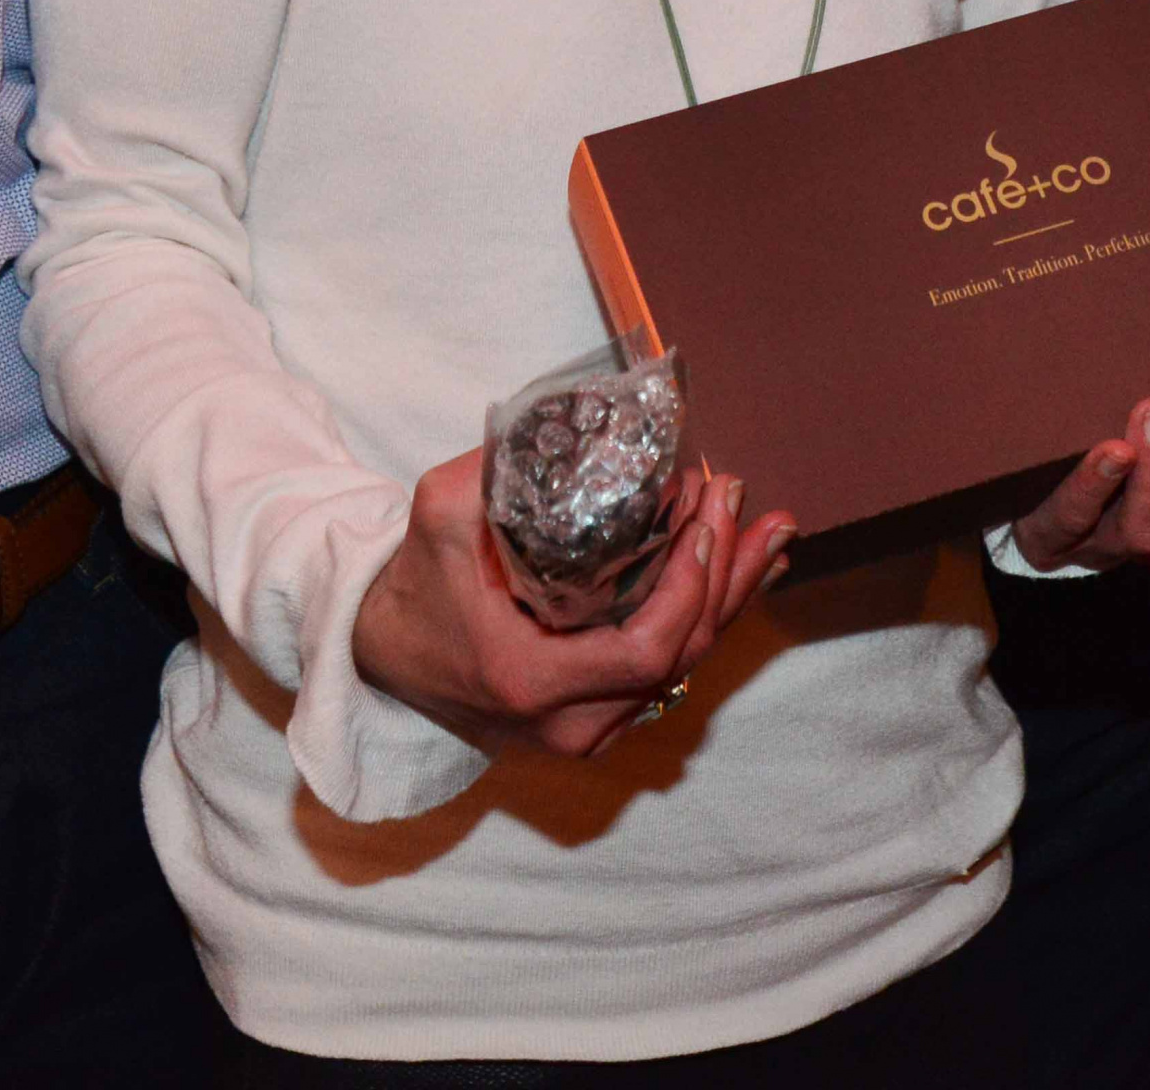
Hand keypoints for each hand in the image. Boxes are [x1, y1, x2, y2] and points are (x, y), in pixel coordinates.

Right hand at [351, 453, 792, 760]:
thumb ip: (495, 472)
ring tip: (769, 531)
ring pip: (682, 668)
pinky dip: (707, 618)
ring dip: (730, 595)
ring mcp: (585, 730)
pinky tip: (744, 574)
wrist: (380, 655)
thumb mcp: (438, 517)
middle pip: (680, 660)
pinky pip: (667, 673)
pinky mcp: (594, 719)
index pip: (644, 653)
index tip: (702, 524)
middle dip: (724, 578)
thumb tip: (570, 420)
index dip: (688, 592)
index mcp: (532, 681)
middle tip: (742, 503)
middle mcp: (568, 723)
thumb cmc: (413, 587)